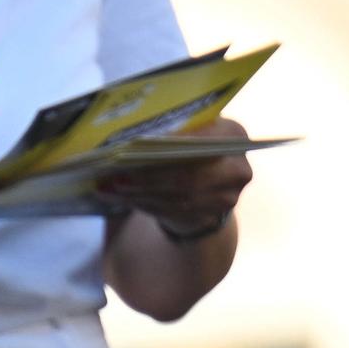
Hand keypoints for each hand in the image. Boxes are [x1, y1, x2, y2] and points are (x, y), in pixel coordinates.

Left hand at [95, 117, 252, 238]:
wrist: (210, 183)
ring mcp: (226, 197)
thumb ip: (174, 130)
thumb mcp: (192, 130)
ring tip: (111, 187)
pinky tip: (120, 199)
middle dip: (147, 177)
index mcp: (233, 137)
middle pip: (188, 175)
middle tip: (115, 176)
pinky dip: (143, 204)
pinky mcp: (208, 217)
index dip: (169, 146)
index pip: (201, 141)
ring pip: (176, 197)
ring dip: (140, 193)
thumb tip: (132, 136)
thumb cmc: (194, 148)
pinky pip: (171, 211)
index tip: (136, 147)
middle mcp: (237, 169)